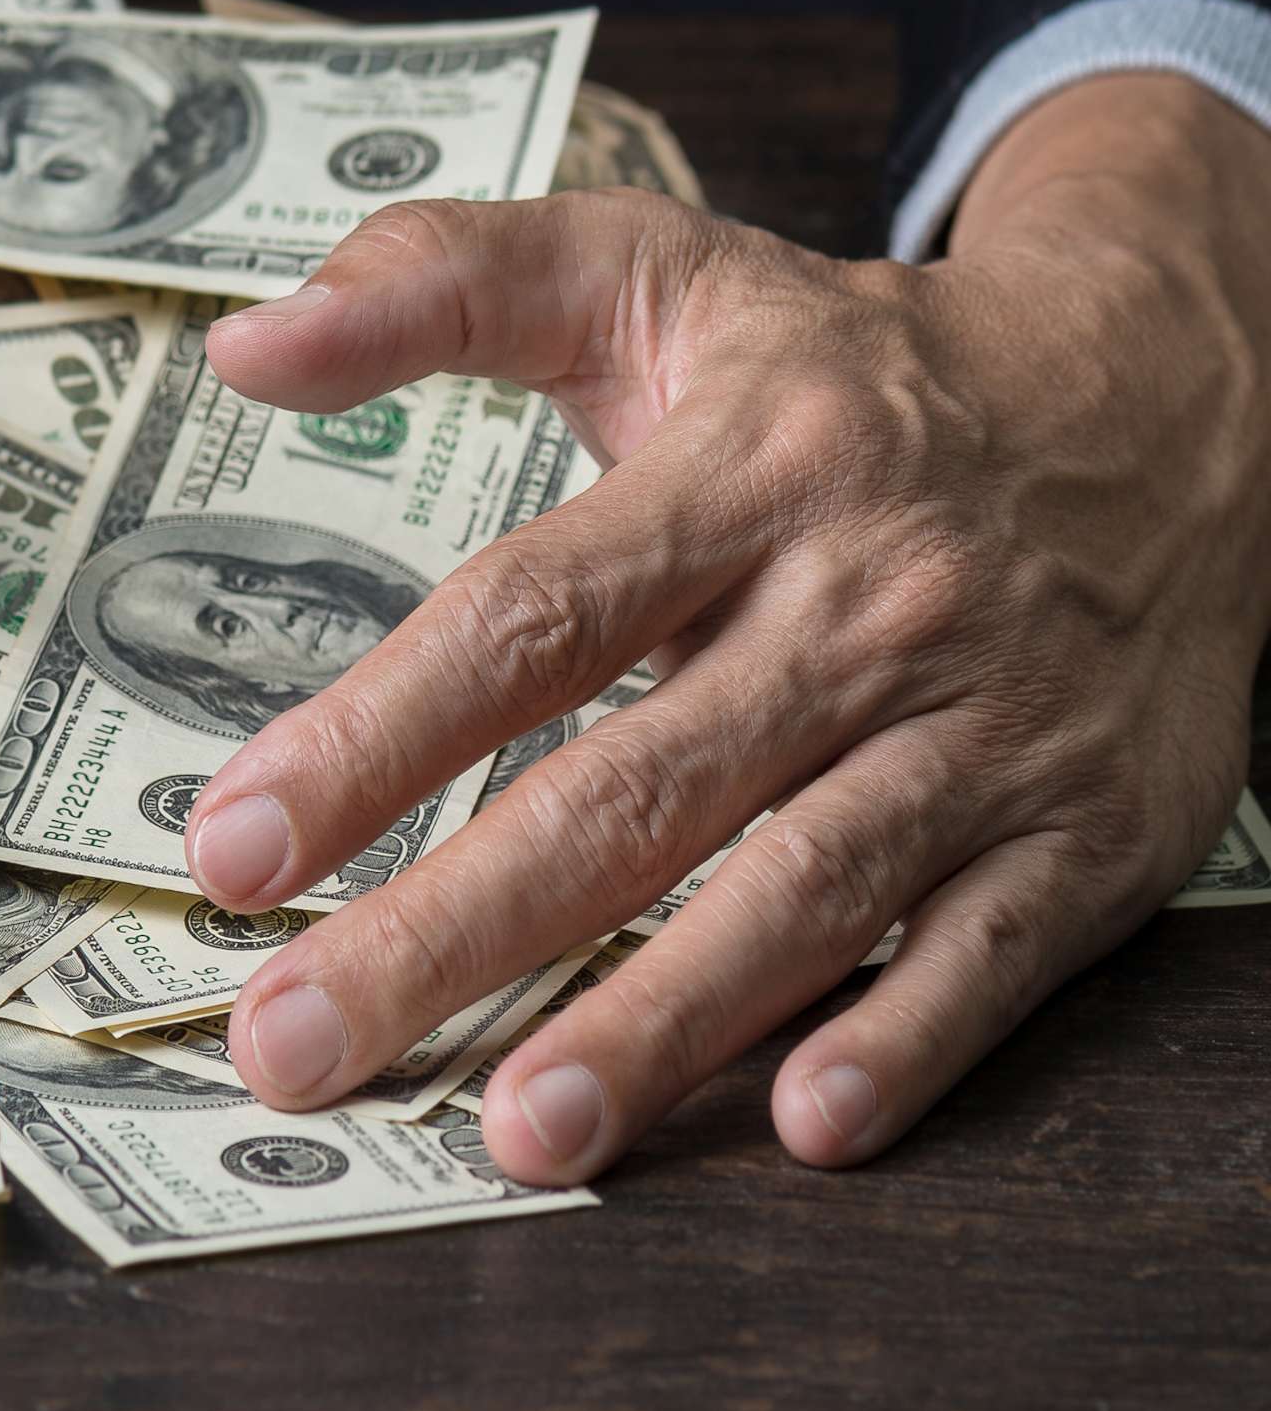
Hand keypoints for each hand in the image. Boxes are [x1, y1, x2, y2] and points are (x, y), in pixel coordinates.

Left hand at [188, 73, 1270, 1178]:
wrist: (1173, 399)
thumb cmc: (858, 372)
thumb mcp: (660, 275)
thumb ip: (445, 284)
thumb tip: (246, 348)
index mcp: (745, 473)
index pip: (530, 618)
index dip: (377, 738)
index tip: (238, 846)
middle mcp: (862, 606)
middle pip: (632, 791)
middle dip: (451, 930)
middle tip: (296, 1045)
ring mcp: (983, 728)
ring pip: (804, 891)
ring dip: (656, 1023)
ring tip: (515, 1134)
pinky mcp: (1085, 830)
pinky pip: (990, 952)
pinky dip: (904, 1039)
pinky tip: (800, 1125)